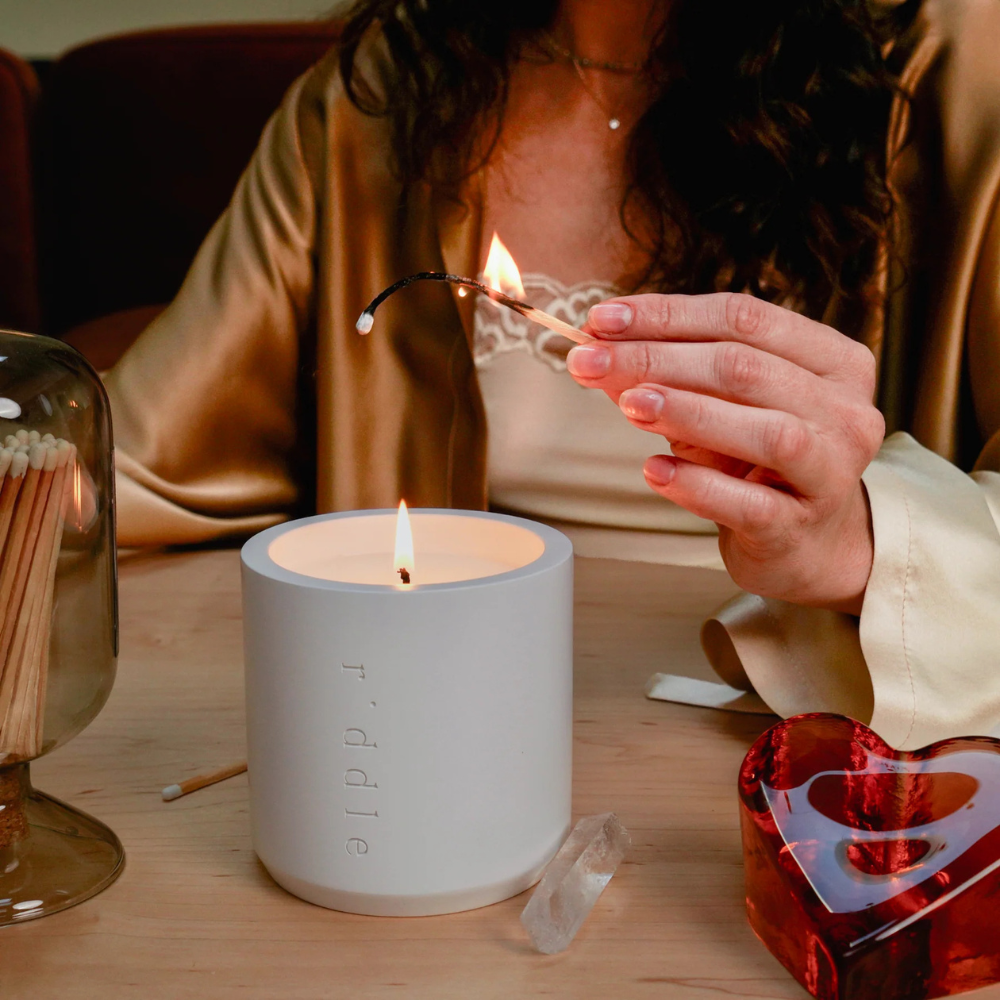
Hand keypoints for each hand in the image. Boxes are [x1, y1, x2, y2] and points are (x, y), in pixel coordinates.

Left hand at [567, 293, 884, 613]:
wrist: (806, 546)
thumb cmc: (761, 462)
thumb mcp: (722, 407)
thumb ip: (672, 375)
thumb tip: (600, 348)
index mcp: (833, 361)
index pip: (743, 318)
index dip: (667, 314)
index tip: (601, 319)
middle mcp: (845, 411)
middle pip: (744, 368)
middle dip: (656, 358)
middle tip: (590, 360)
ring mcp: (829, 472)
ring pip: (763, 431)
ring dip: (686, 411)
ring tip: (628, 405)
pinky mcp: (799, 527)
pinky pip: (746, 503)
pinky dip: (696, 484)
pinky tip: (654, 471)